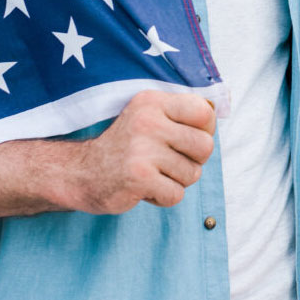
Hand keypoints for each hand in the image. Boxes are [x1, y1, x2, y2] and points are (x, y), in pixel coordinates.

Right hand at [71, 90, 215, 213]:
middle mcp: (148, 121)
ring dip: (177, 180)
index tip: (188, 139)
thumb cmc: (126, 145)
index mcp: (153, 102)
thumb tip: (218, 112)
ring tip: (155, 174)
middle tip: (172, 162)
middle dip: (195, 161)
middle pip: (205, 146)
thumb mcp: (148, 115)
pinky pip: (176, 194)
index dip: (206, 131)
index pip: (204, 112)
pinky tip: (146, 188)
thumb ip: (180, 114)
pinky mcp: (139, 178)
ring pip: (192, 174)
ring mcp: (143, 150)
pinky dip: (164, 197)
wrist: (81, 172)